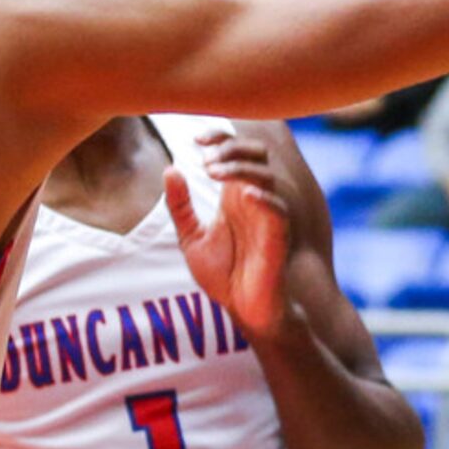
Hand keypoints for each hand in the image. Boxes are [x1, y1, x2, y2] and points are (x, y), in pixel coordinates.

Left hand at [165, 132, 292, 341]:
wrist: (243, 310)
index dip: (220, 138)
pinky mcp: (278, 237)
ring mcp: (267, 216)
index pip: (234, 152)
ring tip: (212, 171)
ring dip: (239, 168)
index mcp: (234, 195)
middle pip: (255, 154)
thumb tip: (170, 169)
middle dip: (231, 147)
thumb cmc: (223, 275)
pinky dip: (264, 198)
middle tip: (205, 158)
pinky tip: (244, 194)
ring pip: (265, 176)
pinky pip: (278, 209)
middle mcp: (253, 199)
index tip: (195, 139)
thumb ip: (180, 206)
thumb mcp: (191, 238)